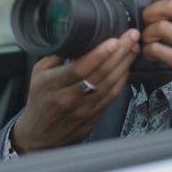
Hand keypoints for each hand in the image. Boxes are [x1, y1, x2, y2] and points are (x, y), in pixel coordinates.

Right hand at [11, 29, 139, 153]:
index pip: (79, 69)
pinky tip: (127, 66)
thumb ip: (55, 56)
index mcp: (53, 85)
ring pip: (110, 84)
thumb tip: (75, 38)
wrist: (41, 135)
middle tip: (131, 37)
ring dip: (124, 64)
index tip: (113, 41)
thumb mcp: (38, 74)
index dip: (99, 55)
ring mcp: (84, 109)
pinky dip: (122, 79)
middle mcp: (70, 98)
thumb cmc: (40, 100)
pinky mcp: (95, 116)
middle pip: (100, 74)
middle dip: (119, 53)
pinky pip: (113, 96)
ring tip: (133, 48)